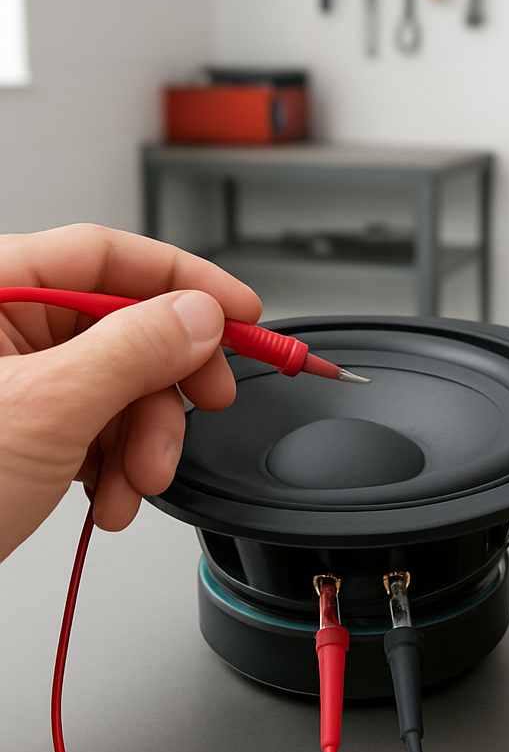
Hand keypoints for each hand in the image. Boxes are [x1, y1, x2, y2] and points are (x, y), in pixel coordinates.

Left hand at [0, 224, 261, 559]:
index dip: (184, 279)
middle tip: (207, 402)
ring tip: (135, 482)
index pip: (107, 255)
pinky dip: (117, 464)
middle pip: (125, 327)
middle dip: (167, 383)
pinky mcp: (25, 428)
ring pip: (121, 386)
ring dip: (145, 440)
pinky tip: (107, 496)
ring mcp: (15, 382)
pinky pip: (99, 427)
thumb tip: (198, 315)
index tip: (240, 310)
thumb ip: (133, 350)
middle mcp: (2, 330)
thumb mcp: (47, 410)